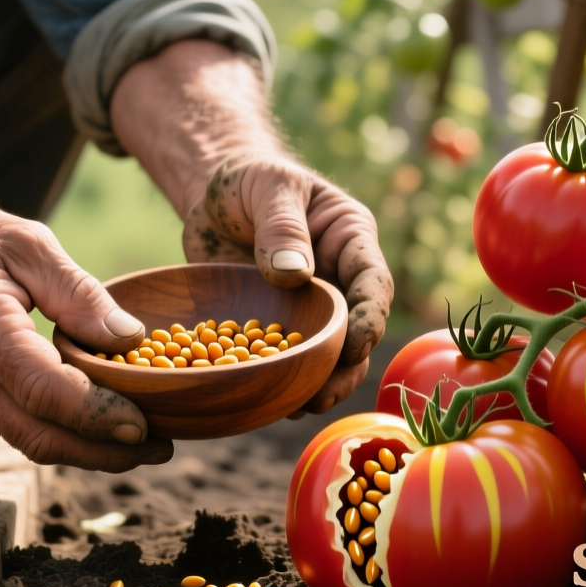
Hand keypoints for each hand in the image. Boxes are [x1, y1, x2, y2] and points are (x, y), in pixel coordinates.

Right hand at [0, 203, 174, 470]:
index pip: (42, 391)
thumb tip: (130, 338)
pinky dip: (64, 433)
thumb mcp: (27, 243)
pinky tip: (101, 420)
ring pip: (31, 441)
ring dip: (89, 450)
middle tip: (160, 446)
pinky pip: (19, 429)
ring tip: (144, 439)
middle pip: (39, 436)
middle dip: (104, 452)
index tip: (145, 426)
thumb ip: (79, 292)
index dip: (96, 416)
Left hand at [182, 155, 392, 414]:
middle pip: (355, 331)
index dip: (368, 318)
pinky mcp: (276, 325)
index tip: (355, 345)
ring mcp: (308, 307)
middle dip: (345, 367)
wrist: (214, 196)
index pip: (371, 283)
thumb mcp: (269, 187)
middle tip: (323, 394)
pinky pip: (286, 359)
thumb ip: (282, 226)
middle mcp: (338, 280)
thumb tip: (295, 275)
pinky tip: (268, 401)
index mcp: (350, 240)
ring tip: (298, 407)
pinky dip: (281, 381)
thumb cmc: (250, 179)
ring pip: (326, 354)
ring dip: (317, 384)